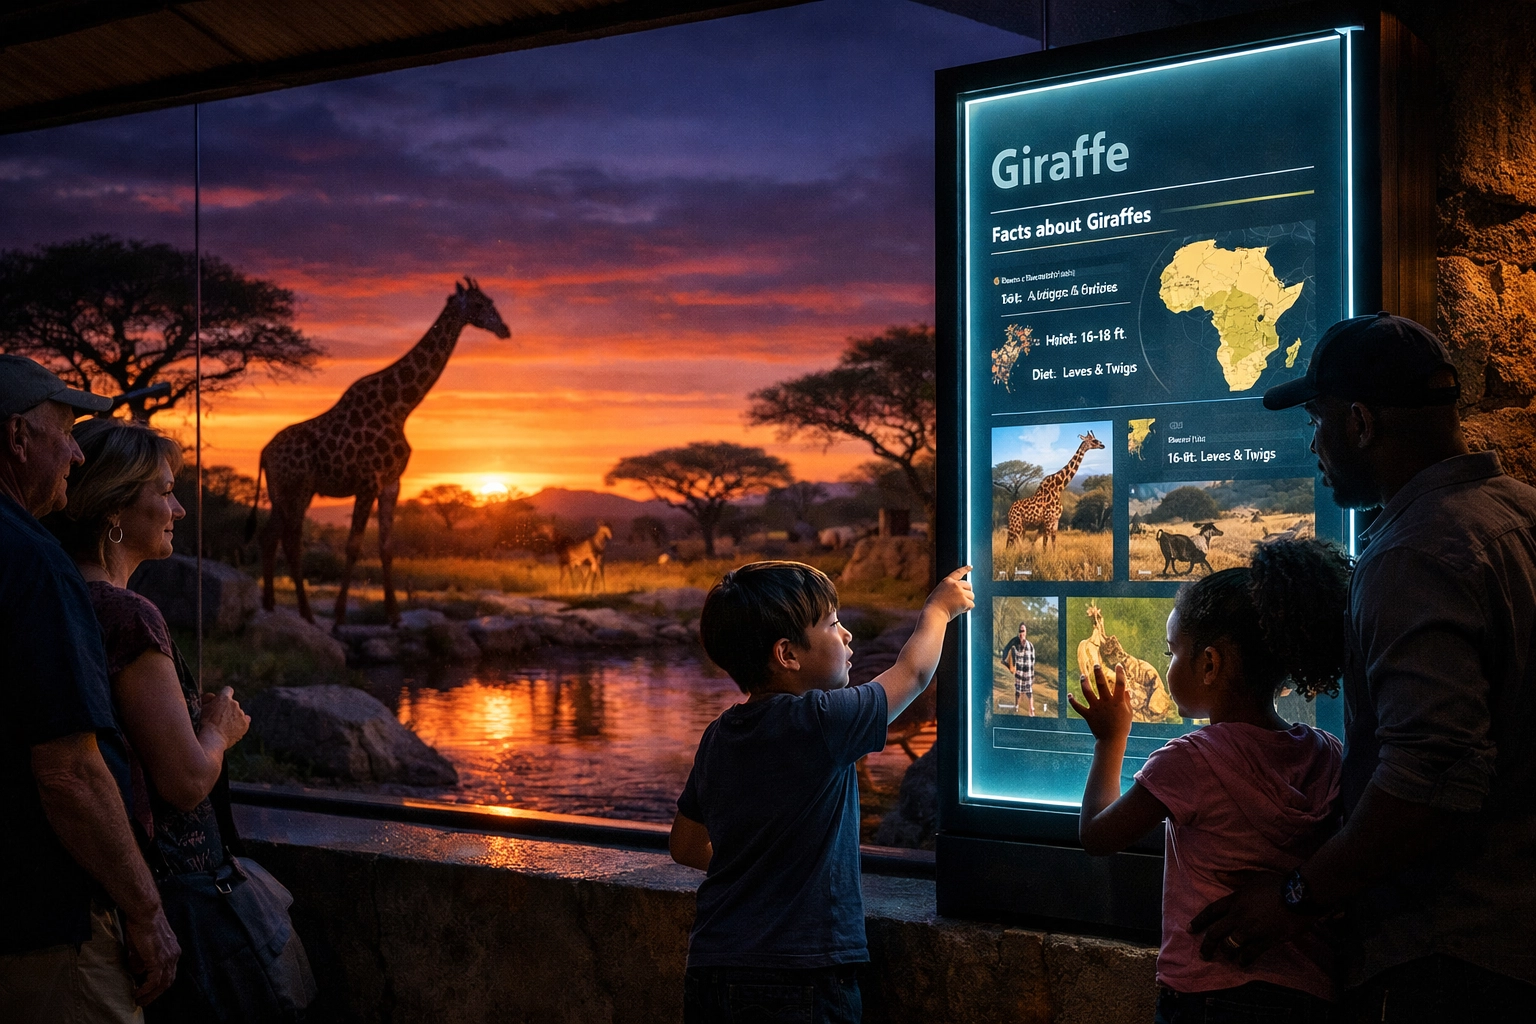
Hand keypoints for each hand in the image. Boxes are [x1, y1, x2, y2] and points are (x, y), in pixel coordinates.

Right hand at [122, 905, 179, 1004]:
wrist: (145, 912)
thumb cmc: (141, 925)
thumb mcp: (142, 946)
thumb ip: (141, 959)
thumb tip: (137, 971)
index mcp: (173, 950)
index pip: (169, 972)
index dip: (159, 984)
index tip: (148, 991)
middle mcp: (174, 955)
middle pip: (168, 981)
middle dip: (155, 993)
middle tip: (143, 1001)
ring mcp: (168, 957)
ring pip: (162, 984)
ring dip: (150, 995)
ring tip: (139, 1001)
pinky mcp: (159, 959)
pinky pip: (154, 981)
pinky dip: (146, 990)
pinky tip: (137, 994)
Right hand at [200, 687, 249, 748]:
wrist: (212, 739)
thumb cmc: (203, 724)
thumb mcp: (201, 708)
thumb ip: (208, 700)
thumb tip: (212, 697)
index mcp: (224, 698)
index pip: (227, 690)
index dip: (224, 695)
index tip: (221, 701)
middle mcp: (235, 704)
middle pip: (233, 703)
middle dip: (227, 708)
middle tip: (219, 718)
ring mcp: (241, 714)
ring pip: (238, 713)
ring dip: (233, 717)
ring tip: (224, 727)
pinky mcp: (245, 724)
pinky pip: (245, 722)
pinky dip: (240, 725)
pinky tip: (233, 730)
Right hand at [924, 565, 974, 620]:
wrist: (933, 613)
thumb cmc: (934, 606)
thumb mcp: (939, 592)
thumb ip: (949, 590)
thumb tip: (960, 594)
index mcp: (947, 581)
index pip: (958, 573)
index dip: (965, 569)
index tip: (970, 567)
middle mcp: (955, 585)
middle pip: (969, 586)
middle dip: (967, 593)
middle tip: (961, 600)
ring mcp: (960, 592)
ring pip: (971, 596)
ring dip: (967, 601)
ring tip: (957, 607)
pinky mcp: (964, 601)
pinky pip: (971, 604)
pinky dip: (967, 608)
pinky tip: (959, 611)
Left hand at [1069, 664, 1131, 745]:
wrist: (1112, 740)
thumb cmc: (1122, 727)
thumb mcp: (1128, 713)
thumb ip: (1126, 701)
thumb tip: (1127, 689)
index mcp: (1118, 701)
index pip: (1120, 684)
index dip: (1120, 673)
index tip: (1118, 665)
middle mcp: (1106, 703)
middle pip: (1101, 684)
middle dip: (1098, 673)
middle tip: (1095, 665)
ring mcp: (1096, 708)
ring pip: (1088, 692)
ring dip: (1084, 683)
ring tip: (1083, 675)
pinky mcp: (1088, 715)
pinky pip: (1078, 707)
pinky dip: (1072, 701)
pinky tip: (1069, 695)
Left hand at [1189, 869, 1309, 964]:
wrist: (1299, 895)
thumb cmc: (1277, 884)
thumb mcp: (1253, 877)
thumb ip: (1234, 879)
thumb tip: (1218, 875)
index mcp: (1234, 900)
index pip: (1211, 912)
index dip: (1199, 921)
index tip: (1190, 930)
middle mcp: (1238, 916)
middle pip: (1215, 933)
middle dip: (1207, 945)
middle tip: (1204, 954)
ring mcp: (1251, 930)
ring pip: (1230, 946)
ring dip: (1226, 953)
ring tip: (1227, 957)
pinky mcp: (1265, 941)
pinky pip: (1249, 954)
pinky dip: (1244, 960)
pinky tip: (1242, 962)